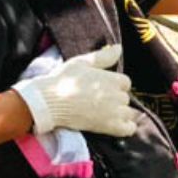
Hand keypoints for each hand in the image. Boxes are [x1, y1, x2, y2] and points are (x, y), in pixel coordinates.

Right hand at [11, 44, 136, 136]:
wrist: (49, 102)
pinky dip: (126, 128)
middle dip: (115, 100)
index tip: (101, 89)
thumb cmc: (62, 80)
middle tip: (98, 102)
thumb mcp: (82, 63)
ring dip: (120, 114)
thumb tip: (119, 47)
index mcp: (112, 79)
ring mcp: (115, 112)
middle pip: (125, 98)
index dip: (115, 86)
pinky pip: (129, 129)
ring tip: (104, 114)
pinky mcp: (109, 126)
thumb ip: (103, 56)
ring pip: (129, 113)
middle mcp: (117, 95)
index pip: (125, 82)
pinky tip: (115, 125)